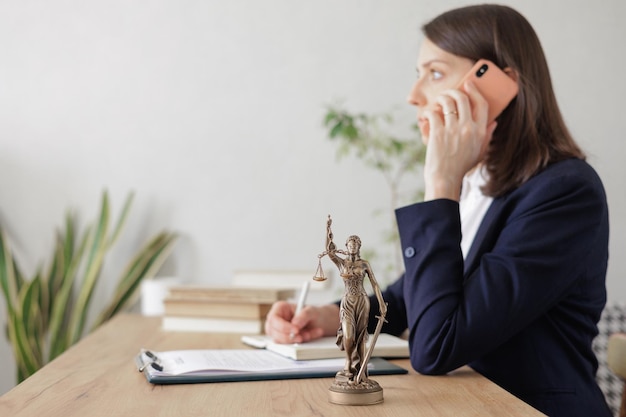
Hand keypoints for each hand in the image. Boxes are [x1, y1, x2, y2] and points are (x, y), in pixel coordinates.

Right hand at [264, 302, 338, 343]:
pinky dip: (299, 344)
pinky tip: (308, 336)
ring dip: (295, 340)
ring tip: (309, 334)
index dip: (283, 326)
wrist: (319, 322)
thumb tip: (295, 324)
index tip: (296, 330)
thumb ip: (304, 315)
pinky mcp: (283, 340)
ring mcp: (278, 331)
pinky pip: (288, 346)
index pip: (274, 319)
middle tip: (303, 336)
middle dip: (290, 337)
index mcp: (280, 308)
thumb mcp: (311, 311)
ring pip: (280, 341)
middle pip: (274, 332)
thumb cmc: (312, 314)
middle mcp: (276, 320)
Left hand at [422, 80, 496, 200]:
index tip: (469, 83)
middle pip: (462, 98)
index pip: (482, 104)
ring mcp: (452, 130)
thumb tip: (494, 123)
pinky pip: (433, 113)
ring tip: (438, 101)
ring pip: (447, 102)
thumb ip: (486, 136)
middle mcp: (467, 128)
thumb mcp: (480, 152)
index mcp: (479, 131)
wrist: (445, 179)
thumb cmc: (461, 166)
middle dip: (454, 91)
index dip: (475, 90)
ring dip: (441, 98)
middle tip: (448, 92)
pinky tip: (427, 115)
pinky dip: (428, 112)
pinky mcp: (437, 133)